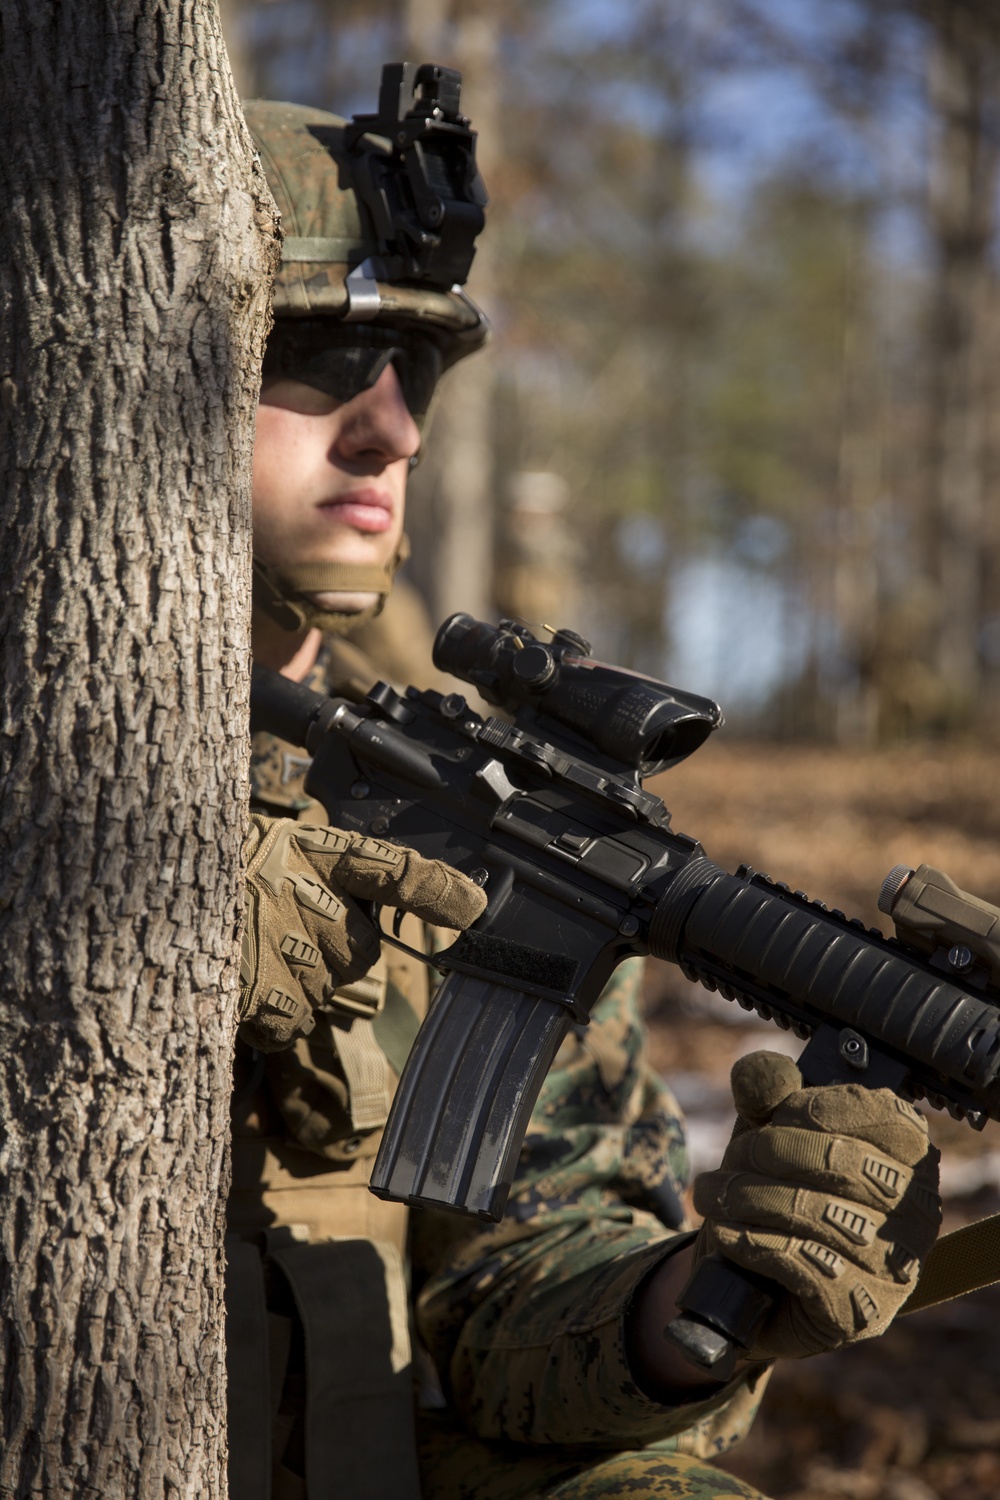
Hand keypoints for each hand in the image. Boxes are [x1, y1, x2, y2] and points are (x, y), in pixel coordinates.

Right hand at [239, 814, 486, 1049]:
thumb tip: (454, 904)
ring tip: (256, 949)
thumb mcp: (300, 850)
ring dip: (300, 983)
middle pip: (361, 955)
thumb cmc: (237, 870)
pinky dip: (273, 1014)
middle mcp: (300, 894)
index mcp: (315, 853)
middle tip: (289, 929)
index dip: (433, 889)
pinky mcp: (252, 990)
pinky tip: (245, 979)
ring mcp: (275, 944)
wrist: (153, 884)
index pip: (388, 869)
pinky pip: (292, 1022)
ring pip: (325, 991)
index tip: (473, 907)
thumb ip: (366, 873)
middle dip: (334, 952)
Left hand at [689, 1051, 940, 1359]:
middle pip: (837, 1160)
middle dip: (766, 1153)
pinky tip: (726, 1234)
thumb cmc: (774, 1193)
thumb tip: (761, 1072)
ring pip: (814, 1212)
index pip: (875, 1114)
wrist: (752, 1284)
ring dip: (747, 1198)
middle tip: (730, 1161)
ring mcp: (894, 1266)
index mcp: (909, 1155)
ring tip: (713, 1195)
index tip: (768, 1116)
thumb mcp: (768, 1132)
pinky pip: (802, 1264)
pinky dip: (753, 1243)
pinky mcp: (859, 1310)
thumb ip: (768, 1094)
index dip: (811, 1108)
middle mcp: (916, 1211)